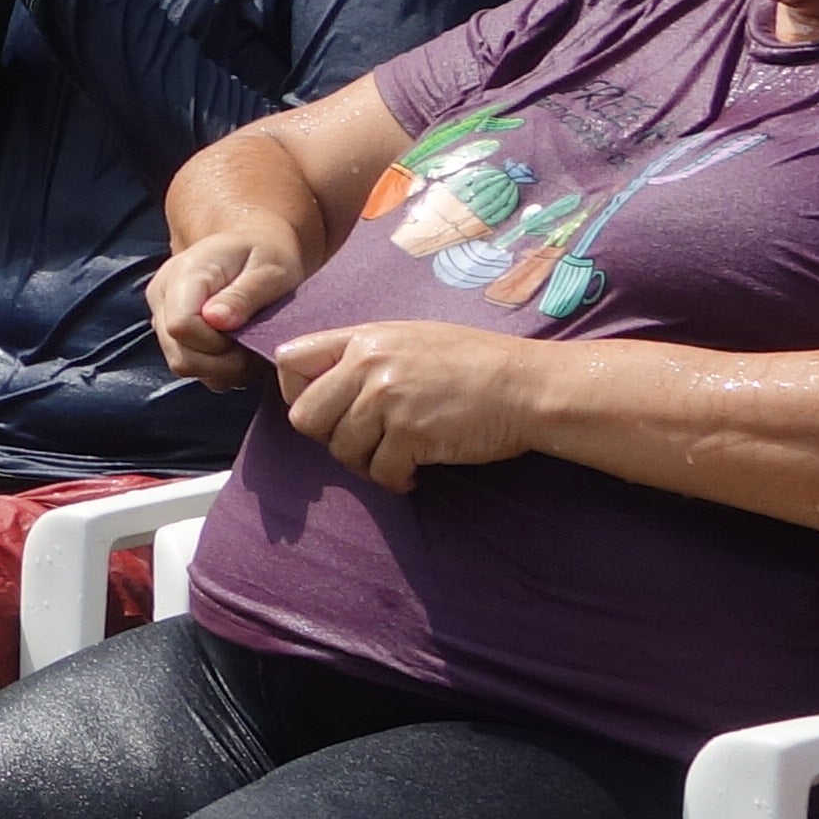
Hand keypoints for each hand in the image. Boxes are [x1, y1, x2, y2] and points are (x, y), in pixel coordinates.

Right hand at [150, 231, 312, 386]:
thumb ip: (243, 294)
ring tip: (247, 346)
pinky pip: (190, 367)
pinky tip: (237, 351)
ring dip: (222, 369)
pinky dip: (217, 370)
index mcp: (183, 274)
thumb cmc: (265, 252)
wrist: (250, 242)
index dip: (217, 342)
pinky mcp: (170, 334)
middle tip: (253, 345)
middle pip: (180, 355)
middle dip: (224, 362)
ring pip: (183, 365)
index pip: (181, 326)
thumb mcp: (269, 268)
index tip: (248, 332)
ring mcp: (162, 317)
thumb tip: (216, 320)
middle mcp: (162, 297)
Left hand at [268, 320, 559, 492]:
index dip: (296, 392)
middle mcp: (369, 366)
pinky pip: (380, 472)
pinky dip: (394, 480)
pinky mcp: (412, 435)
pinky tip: (413, 474)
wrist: (528, 385)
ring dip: (365, 464)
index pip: (290, 360)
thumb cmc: (475, 362)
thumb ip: (365, 355)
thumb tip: (325, 383)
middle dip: (328, 437)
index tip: (325, 409)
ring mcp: (389, 400)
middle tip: (361, 443)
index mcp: (364, 338)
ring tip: (393, 459)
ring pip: (341, 450)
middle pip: (305, 416)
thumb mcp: (410, 338)